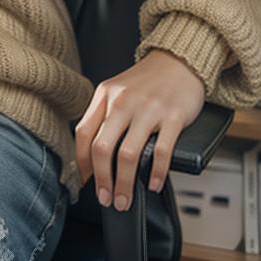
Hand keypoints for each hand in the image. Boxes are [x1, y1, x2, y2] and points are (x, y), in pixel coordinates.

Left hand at [74, 48, 205, 211]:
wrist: (180, 60)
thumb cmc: (148, 81)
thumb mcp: (118, 90)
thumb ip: (105, 116)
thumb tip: (92, 154)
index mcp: (105, 96)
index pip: (83, 133)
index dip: (81, 162)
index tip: (85, 181)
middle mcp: (123, 102)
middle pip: (102, 148)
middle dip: (101, 180)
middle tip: (106, 199)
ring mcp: (148, 110)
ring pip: (127, 155)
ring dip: (124, 184)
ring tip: (125, 200)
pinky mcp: (173, 117)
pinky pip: (160, 152)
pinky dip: (155, 174)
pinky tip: (152, 185)